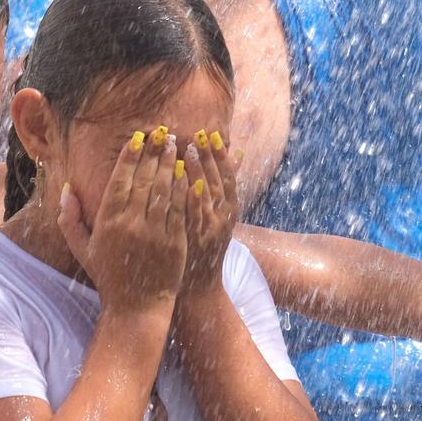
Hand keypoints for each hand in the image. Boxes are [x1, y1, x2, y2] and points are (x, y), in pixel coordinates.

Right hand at [56, 126, 188, 314]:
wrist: (137, 308)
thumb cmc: (108, 277)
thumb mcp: (82, 249)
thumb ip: (70, 219)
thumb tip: (66, 189)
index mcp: (108, 223)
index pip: (120, 180)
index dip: (130, 156)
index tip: (138, 137)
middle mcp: (132, 224)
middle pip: (144, 179)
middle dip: (153, 153)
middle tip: (161, 133)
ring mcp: (156, 232)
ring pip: (165, 189)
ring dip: (170, 164)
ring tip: (175, 145)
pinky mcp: (176, 241)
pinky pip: (180, 207)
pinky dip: (184, 187)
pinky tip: (187, 172)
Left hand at [178, 129, 238, 299]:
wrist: (196, 286)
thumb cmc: (204, 246)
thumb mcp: (219, 214)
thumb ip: (225, 185)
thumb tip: (238, 152)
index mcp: (229, 212)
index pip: (228, 177)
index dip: (221, 156)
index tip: (213, 133)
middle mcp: (222, 220)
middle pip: (218, 183)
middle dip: (210, 157)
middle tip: (200, 134)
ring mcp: (207, 231)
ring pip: (206, 197)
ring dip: (200, 172)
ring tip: (189, 149)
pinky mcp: (191, 241)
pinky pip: (191, 217)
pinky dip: (190, 198)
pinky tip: (184, 182)